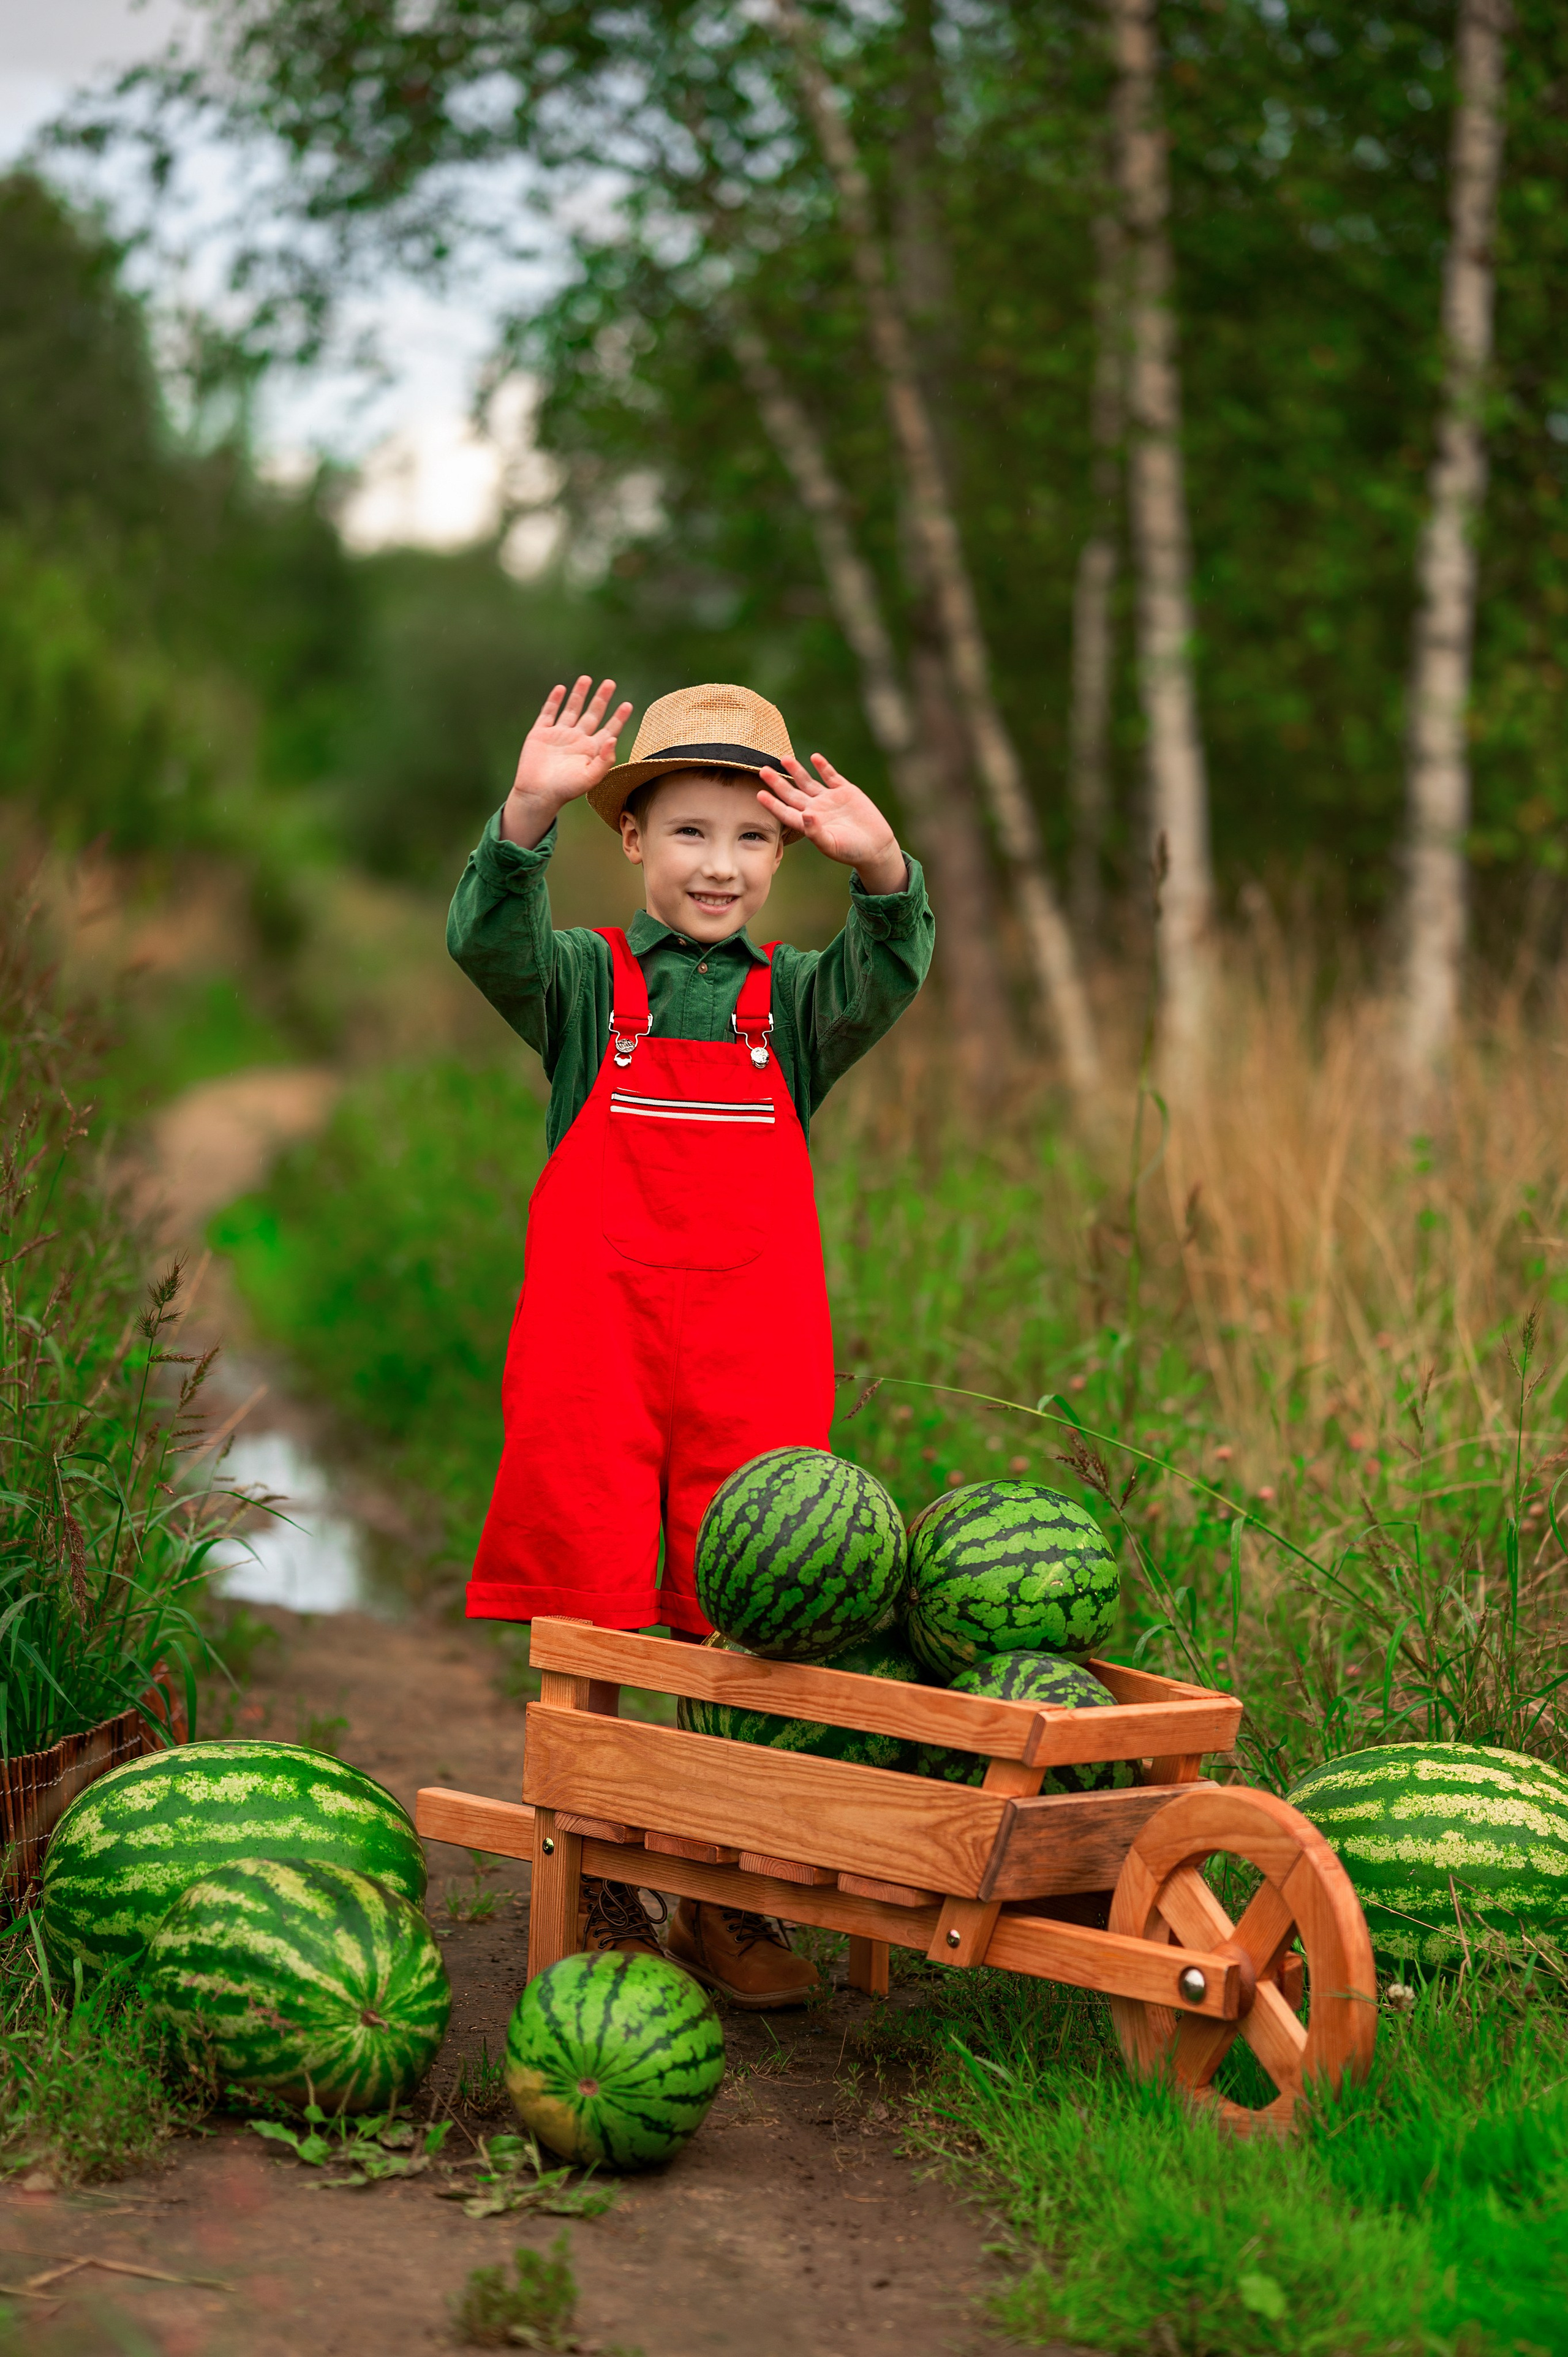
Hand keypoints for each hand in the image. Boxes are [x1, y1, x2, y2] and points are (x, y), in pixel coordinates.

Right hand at [502, 676, 633, 845]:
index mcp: (591, 750)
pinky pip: (548, 713)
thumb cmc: (566, 790)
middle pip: (592, 714)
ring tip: (586, 678)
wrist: (537, 794)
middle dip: (601, 699)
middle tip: (610, 683)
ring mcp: (559, 735)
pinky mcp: (541, 733)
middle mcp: (577, 740)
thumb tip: (613, 739)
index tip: (627, 704)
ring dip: (579, 694)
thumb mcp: (590, 778)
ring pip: (571, 709)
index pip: (608, 729)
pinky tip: (561, 689)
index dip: (618, 718)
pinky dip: (554, 701)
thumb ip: (604, 760)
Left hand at [757, 754, 904, 891]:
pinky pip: (831, 776)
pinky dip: (823, 767)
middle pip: (792, 793)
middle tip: (763, 770)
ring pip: (808, 782)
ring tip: (785, 758)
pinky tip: (814, 758)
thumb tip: (806, 814)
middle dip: (777, 782)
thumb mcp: (832, 845)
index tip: (759, 794)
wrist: (875, 846)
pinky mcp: (845, 791)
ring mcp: (830, 799)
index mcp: (808, 824)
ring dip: (796, 770)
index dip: (772, 804)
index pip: (785, 812)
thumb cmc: (851, 851)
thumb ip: (816, 832)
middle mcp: (815, 810)